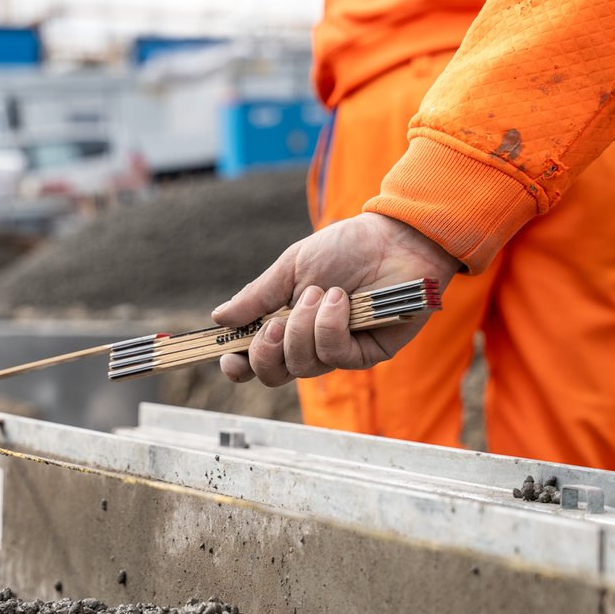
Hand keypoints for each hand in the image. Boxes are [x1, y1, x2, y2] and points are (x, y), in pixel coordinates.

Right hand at [214, 212, 460, 385]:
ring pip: (303, 366)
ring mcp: (339, 352)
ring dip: (304, 327)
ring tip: (323, 292)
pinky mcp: (367, 354)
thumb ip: (258, 296)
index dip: (238, 366)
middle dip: (267, 352)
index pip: (256, 361)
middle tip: (273, 324)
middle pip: (274, 375)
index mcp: (286, 325)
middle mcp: (310, 344)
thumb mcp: (292, 267)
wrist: (394, 238)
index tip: (228, 356)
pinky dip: (331, 326)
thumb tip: (220, 317)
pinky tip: (341, 300)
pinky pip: (335, 355)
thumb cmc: (347, 248)